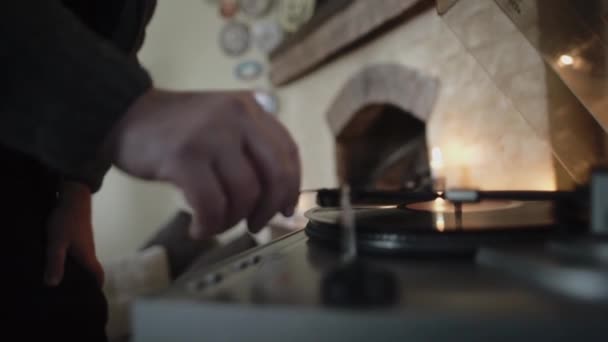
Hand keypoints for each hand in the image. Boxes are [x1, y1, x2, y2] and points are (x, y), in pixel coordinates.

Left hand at [45, 182, 103, 286]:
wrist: (74, 198)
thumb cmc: (66, 221)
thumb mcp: (56, 243)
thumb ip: (54, 263)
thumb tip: (52, 285)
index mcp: (87, 255)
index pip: (98, 274)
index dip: (97, 285)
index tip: (93, 295)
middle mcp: (90, 250)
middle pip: (92, 268)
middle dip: (87, 280)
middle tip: (77, 290)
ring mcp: (86, 241)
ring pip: (86, 259)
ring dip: (80, 268)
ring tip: (66, 276)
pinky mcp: (81, 235)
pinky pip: (80, 251)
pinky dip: (75, 258)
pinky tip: (63, 258)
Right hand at [105, 89, 300, 238]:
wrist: (122, 113)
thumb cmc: (175, 128)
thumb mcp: (221, 123)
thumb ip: (250, 147)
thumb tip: (277, 198)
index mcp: (250, 109)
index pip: (288, 151)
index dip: (292, 186)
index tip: (286, 209)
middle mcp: (237, 118)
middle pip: (274, 175)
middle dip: (269, 209)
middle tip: (255, 225)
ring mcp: (211, 136)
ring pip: (244, 195)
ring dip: (232, 221)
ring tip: (214, 224)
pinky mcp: (184, 157)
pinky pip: (211, 205)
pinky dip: (209, 225)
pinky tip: (198, 228)